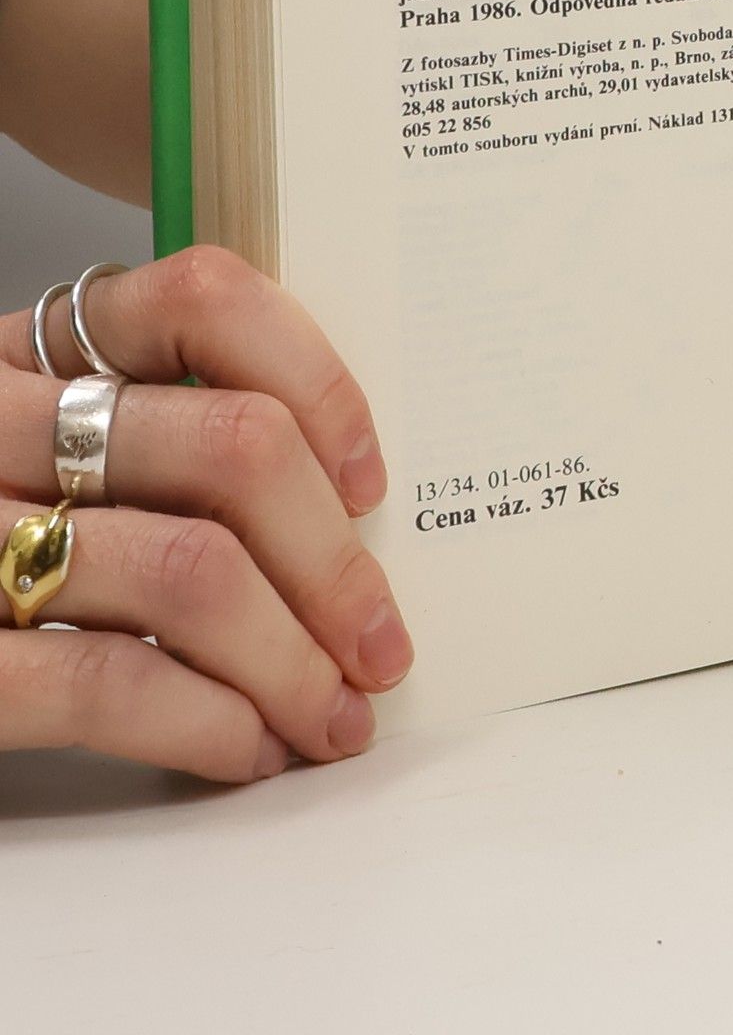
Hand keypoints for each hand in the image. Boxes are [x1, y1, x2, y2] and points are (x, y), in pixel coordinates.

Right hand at [0, 246, 411, 780]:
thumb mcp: (38, 450)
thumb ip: (157, 441)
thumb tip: (345, 510)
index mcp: (27, 352)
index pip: (203, 299)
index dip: (319, 382)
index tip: (371, 482)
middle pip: (231, 449)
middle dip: (335, 563)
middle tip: (382, 643)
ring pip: (190, 569)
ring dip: (294, 661)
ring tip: (334, 715)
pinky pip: (106, 680)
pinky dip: (207, 723)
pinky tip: (248, 748)